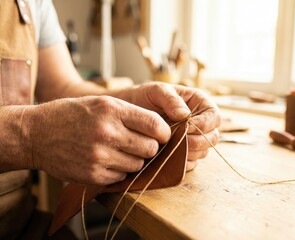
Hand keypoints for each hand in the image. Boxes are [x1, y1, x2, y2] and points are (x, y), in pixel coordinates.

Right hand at [27, 96, 170, 184]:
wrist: (36, 134)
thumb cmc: (72, 115)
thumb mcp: (101, 103)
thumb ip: (130, 113)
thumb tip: (160, 128)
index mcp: (111, 110)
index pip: (154, 125)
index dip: (164, 132)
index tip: (162, 134)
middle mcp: (106, 133)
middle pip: (150, 148)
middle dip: (149, 147)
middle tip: (139, 143)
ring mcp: (99, 156)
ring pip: (138, 165)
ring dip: (134, 159)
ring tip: (118, 150)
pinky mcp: (93, 175)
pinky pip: (122, 176)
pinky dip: (119, 170)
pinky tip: (106, 160)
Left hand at [115, 82, 220, 170]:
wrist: (131, 112)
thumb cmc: (145, 97)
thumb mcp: (157, 91)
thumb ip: (171, 100)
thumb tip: (185, 115)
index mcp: (199, 103)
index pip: (214, 117)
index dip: (205, 124)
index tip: (188, 127)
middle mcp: (201, 122)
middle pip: (213, 137)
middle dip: (198, 141)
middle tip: (177, 140)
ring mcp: (194, 139)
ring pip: (203, 152)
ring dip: (189, 153)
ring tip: (169, 147)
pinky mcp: (185, 153)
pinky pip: (191, 164)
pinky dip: (182, 163)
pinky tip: (168, 157)